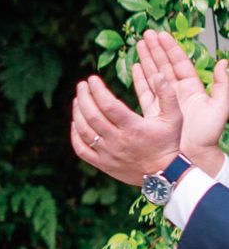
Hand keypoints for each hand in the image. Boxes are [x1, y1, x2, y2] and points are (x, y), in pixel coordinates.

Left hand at [70, 67, 182, 185]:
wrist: (165, 174)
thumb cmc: (168, 143)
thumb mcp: (174, 117)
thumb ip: (167, 94)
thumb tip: (159, 74)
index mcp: (133, 127)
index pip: (108, 105)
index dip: (97, 90)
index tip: (92, 79)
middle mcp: (118, 140)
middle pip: (92, 116)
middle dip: (83, 97)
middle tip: (82, 85)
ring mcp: (108, 154)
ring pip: (84, 131)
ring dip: (77, 113)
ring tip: (77, 99)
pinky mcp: (103, 164)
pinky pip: (81, 150)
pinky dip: (74, 135)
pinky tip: (75, 122)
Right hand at [138, 29, 228, 172]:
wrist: (194, 156)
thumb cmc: (208, 135)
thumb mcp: (220, 108)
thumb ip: (223, 85)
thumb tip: (224, 62)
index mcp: (193, 88)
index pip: (179, 63)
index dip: (170, 49)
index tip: (162, 35)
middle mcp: (178, 92)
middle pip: (164, 65)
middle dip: (155, 49)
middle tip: (146, 34)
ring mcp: (165, 101)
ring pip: (153, 75)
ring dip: (146, 59)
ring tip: (138, 44)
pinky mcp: (154, 111)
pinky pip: (145, 91)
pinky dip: (140, 78)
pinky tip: (135, 66)